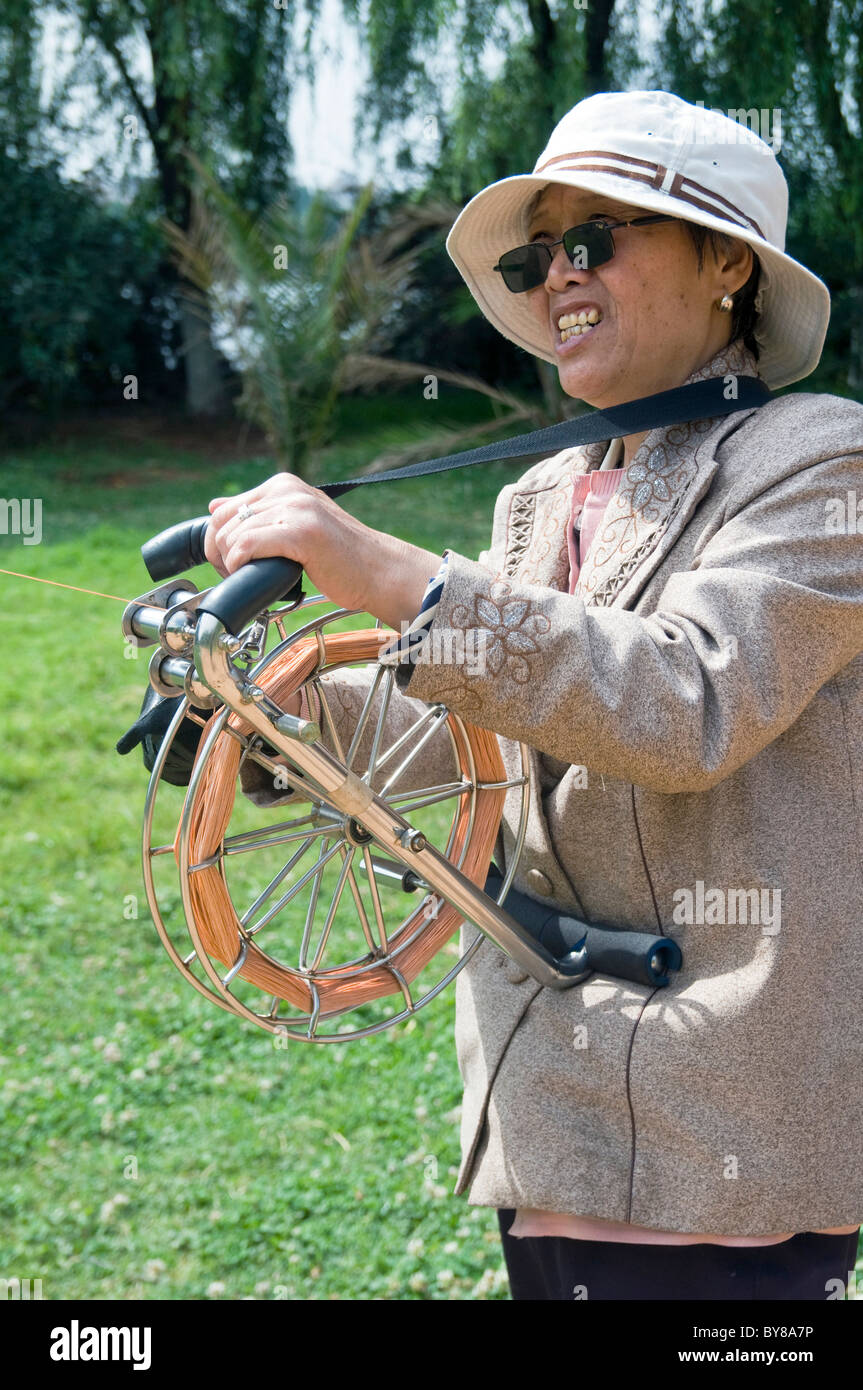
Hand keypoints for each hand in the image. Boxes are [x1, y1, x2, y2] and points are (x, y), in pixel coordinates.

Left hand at [205, 473, 439, 628]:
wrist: (378, 571)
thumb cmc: (341, 557)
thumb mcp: (296, 524)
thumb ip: (260, 514)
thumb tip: (216, 505)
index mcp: (283, 485)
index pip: (224, 508)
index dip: (219, 541)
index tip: (232, 564)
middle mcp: (287, 490)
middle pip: (222, 523)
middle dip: (221, 555)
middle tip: (239, 575)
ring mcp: (295, 508)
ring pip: (232, 536)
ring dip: (231, 565)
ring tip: (252, 577)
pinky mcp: (301, 532)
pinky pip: (246, 546)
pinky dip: (240, 566)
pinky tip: (256, 575)